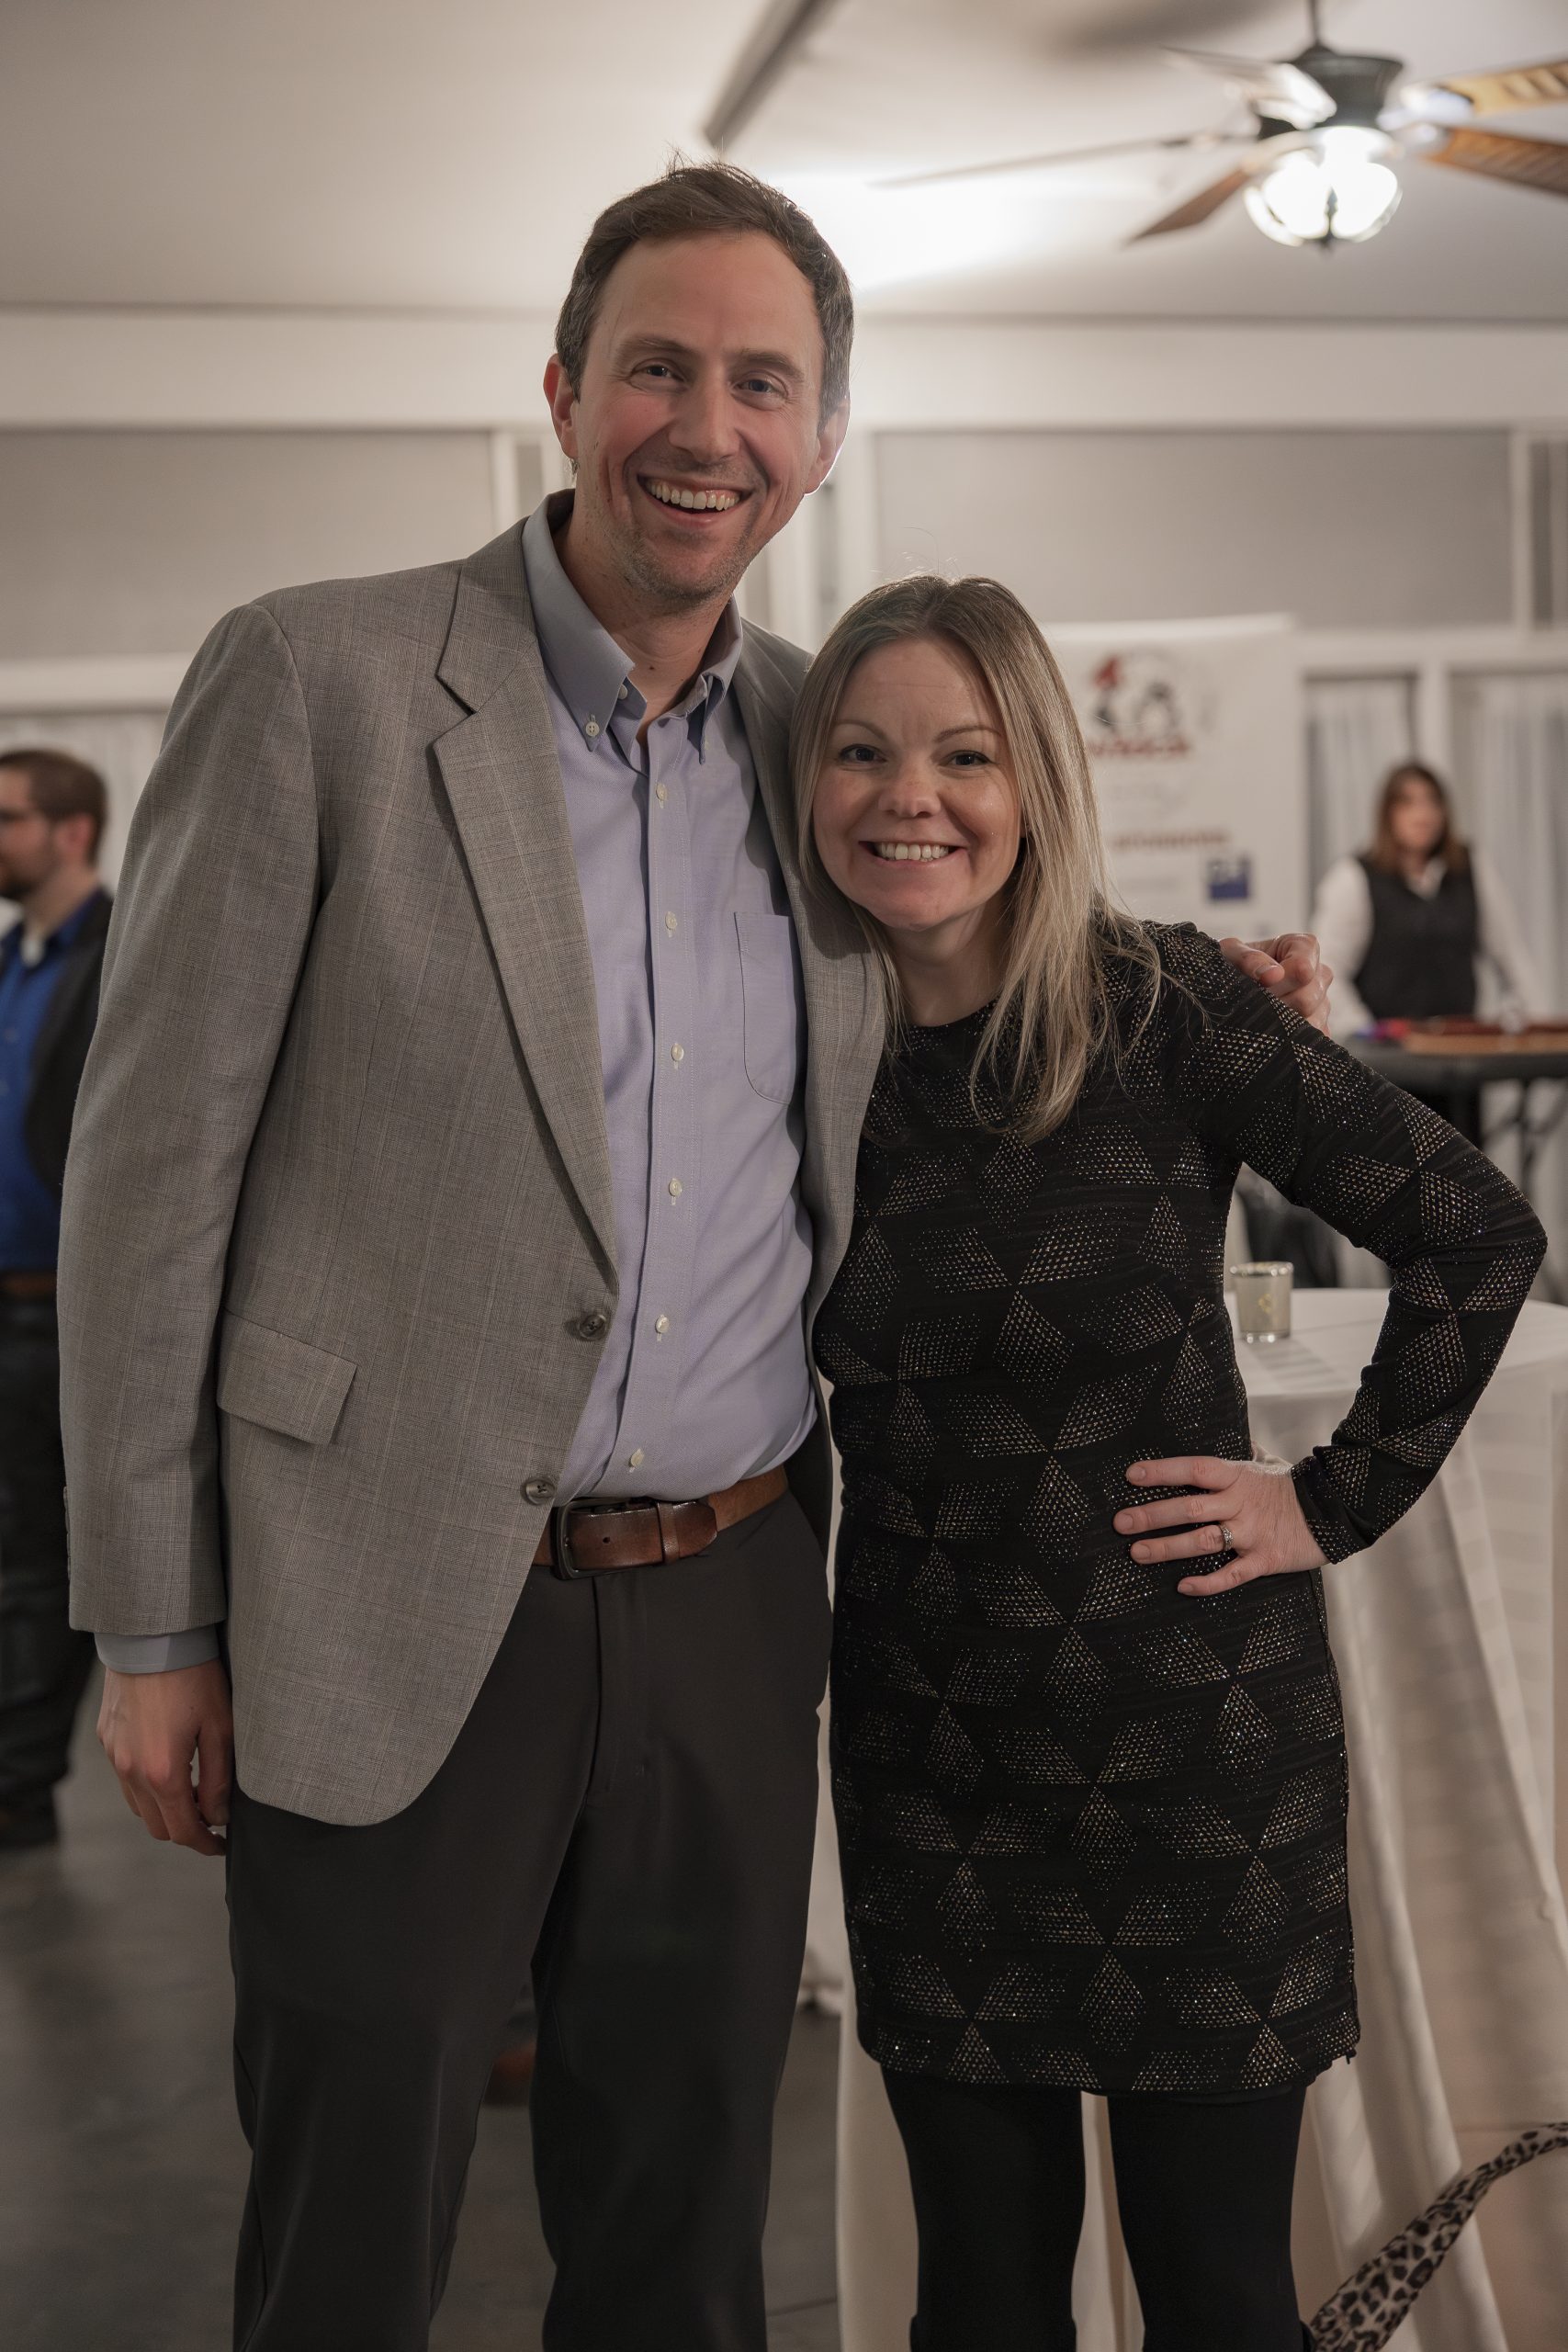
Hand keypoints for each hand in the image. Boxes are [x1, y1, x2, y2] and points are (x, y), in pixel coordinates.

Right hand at [97, 1659, 233, 1856]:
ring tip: (193, 1794)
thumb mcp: (220, 1727)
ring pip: (138, 1805)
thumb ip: (218, 1779)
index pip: (182, 1830)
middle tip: (211, 1819)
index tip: (221, 1845)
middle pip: (156, 1826)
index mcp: (162, 1773)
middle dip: (185, 1830)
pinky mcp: (107, 1739)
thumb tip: (218, 1815)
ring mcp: (114, 1756)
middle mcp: (131, 1771)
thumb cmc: (193, 1677)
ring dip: (164, 1809)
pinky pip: (125, 1778)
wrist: (151, 1638)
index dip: (204, 1844)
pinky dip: (147, 1786)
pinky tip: (169, 1767)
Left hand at [1115, 1454, 1325, 1595]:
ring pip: (1203, 1540)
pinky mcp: (1266, 1560)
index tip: (1131, 1475)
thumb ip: (1251, 1455)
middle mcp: (1240, 1503)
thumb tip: (1244, 1440)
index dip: (1162, 1471)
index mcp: (1238, 1477)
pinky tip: (1184, 1586)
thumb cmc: (1297, 1487)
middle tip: (1120, 1522)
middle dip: (1152, 1514)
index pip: (1194, 1469)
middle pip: (1189, 1506)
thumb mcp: (1272, 1464)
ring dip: (1167, 1548)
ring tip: (1137, 1552)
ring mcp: (1252, 1533)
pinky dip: (1208, 1582)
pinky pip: (1233, 1574)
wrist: (1340, 1511)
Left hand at [1218, 932, 1331, 1035]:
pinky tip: (1271, 1031)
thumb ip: (1248, 958)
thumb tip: (1273, 974)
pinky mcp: (1320, 1026)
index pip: (1303, 969)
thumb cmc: (1232, 964)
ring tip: (1260, 1015)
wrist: (1230, 988)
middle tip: (1254, 1003)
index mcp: (1304, 947)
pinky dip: (1288, 1039)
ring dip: (1280, 1024)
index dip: (1279, 980)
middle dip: (1276, 1004)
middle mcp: (1319, 973)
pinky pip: (1311, 1039)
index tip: (1259, 984)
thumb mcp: (1231, 953)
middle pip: (1307, 999)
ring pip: (1311, 1021)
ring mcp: (1322, 1002)